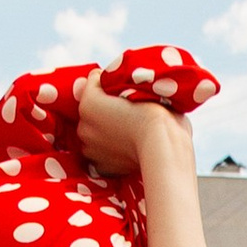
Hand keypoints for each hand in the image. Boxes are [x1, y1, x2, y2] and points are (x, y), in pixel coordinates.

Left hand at [76, 75, 191, 180]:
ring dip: (107, 131)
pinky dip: (112, 151)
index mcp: (88, 101)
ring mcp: (91, 149)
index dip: (111, 84)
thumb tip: (98, 79)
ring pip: (96, 133)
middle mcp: (83, 126)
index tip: (127, 89)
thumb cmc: (156, 111)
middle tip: (130, 111)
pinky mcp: (102, 167)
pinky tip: (128, 147)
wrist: (164, 146)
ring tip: (130, 130)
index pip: (95, 84)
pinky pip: (103, 153)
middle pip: (92, 111)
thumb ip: (113, 80)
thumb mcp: (135, 82)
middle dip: (106, 110)